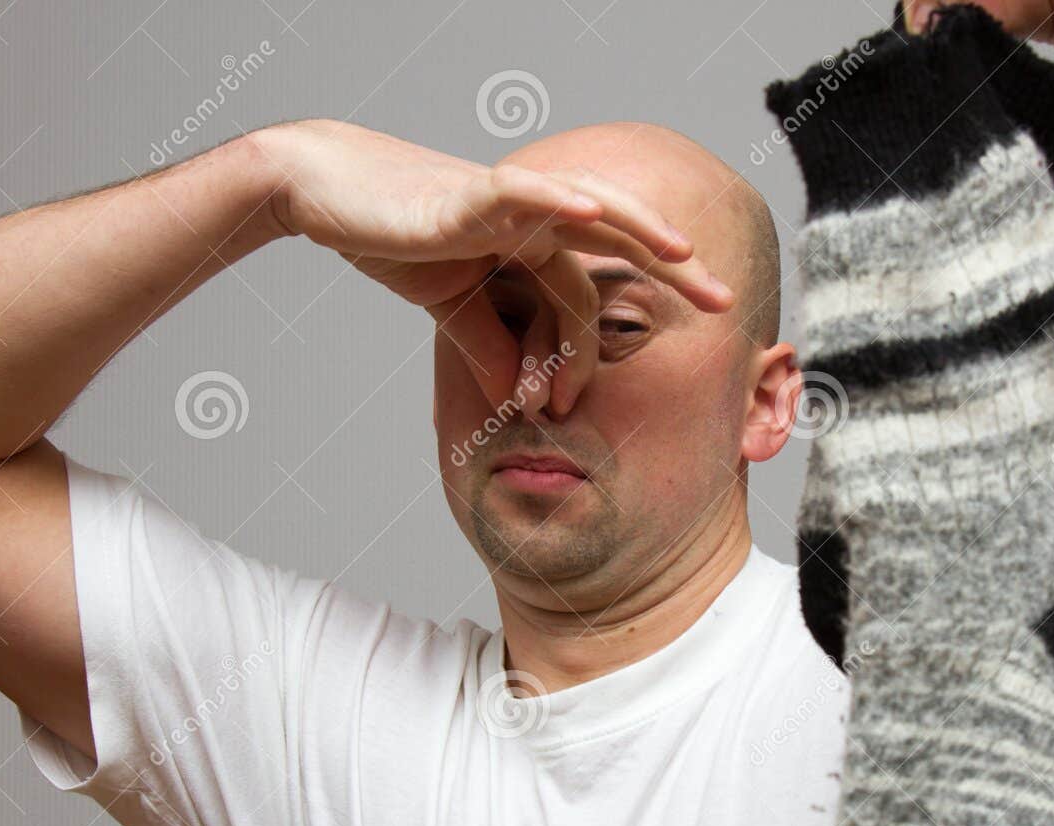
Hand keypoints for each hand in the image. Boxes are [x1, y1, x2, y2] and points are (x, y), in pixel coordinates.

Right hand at [251, 119, 733, 412]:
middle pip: (621, 242)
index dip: (583, 355)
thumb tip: (515, 395)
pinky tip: (596, 211)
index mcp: (533, 246)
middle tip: (724, 305)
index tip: (565, 405)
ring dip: (640, 227)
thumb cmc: (393, 241)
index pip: (584, 299)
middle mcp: (534, 218)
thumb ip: (488, 346)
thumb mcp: (450, 310)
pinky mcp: (473, 193)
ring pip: (590, 208)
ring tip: (685, 251)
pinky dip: (561, 200)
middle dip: (674, 272)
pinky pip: (526, 193)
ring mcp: (509, 202)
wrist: (329, 195)